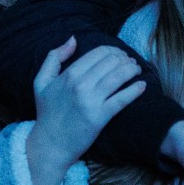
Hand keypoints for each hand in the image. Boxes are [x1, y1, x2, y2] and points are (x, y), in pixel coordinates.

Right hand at [26, 37, 145, 184]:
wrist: (50, 144)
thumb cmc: (47, 113)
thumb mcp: (41, 81)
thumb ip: (54, 57)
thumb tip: (73, 39)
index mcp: (69, 75)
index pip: (98, 53)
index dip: (113, 50)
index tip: (119, 54)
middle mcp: (80, 85)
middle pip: (111, 62)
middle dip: (125, 58)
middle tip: (130, 62)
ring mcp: (91, 101)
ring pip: (119, 76)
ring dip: (132, 69)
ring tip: (137, 70)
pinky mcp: (100, 117)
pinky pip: (122, 99)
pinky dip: (135, 90)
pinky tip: (142, 85)